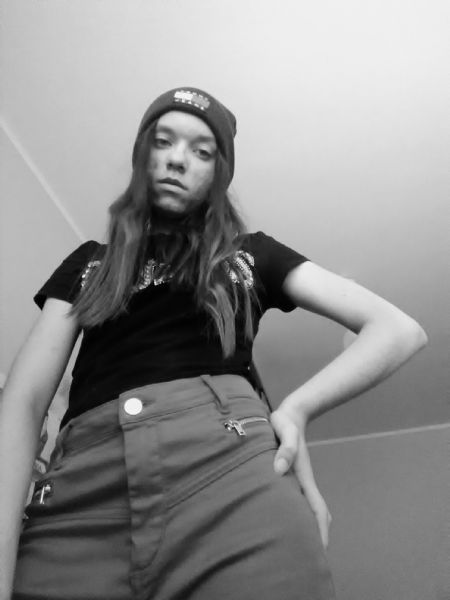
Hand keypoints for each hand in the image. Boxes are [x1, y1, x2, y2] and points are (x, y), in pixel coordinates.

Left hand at [270, 407, 331, 548]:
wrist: (289, 413)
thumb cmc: (284, 422)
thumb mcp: (285, 430)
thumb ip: (286, 448)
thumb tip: (279, 470)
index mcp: (303, 476)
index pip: (317, 509)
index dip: (320, 531)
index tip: (320, 552)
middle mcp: (302, 482)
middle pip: (316, 515)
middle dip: (316, 538)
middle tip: (308, 561)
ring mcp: (298, 480)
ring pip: (308, 509)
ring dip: (308, 527)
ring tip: (298, 548)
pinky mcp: (290, 476)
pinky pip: (298, 501)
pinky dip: (298, 515)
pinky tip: (286, 522)